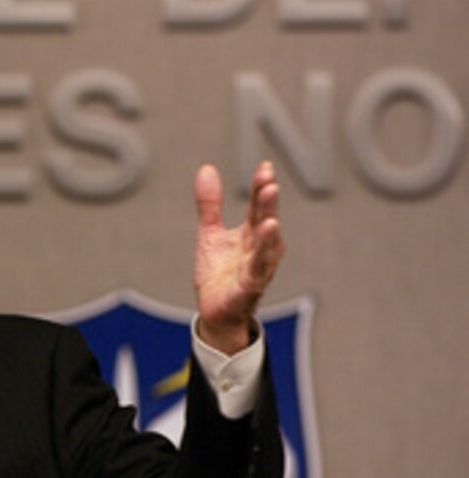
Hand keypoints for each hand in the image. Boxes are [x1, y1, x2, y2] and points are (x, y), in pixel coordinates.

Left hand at [193, 162, 284, 354]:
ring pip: (266, 248)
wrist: (215, 311)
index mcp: (251, 233)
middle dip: (268, 204)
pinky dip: (260, 263)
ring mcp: (257, 268)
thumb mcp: (209, 233)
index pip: (257, 205)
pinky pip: (256, 273)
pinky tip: (262, 253)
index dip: (260, 187)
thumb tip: (206, 169)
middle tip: (269, 183)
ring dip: (269, 234)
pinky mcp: (249, 287)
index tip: (265, 167)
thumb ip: (209, 204)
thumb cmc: (219, 273)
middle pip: (265, 221)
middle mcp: (259, 248)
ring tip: (271, 219)